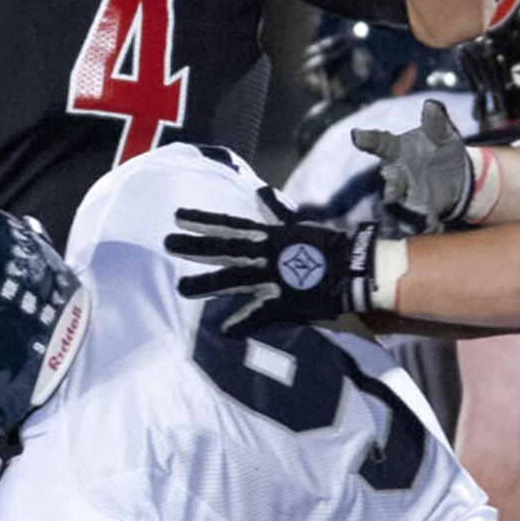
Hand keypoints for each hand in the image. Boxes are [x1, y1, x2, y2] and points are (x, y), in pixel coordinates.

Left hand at [165, 184, 376, 331]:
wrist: (352, 267)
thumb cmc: (323, 245)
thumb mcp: (294, 225)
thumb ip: (273, 212)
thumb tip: (261, 191)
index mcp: (266, 235)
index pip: (228, 225)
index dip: (202, 220)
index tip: (177, 216)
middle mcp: (264, 253)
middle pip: (223, 248)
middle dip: (195, 246)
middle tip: (167, 243)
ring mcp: (272, 276)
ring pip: (233, 278)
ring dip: (207, 283)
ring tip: (181, 288)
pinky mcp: (284, 299)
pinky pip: (259, 312)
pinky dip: (243, 321)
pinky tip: (224, 329)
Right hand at [352, 99, 472, 233]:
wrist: (458, 178)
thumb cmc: (442, 150)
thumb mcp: (444, 134)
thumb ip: (437, 122)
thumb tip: (432, 105)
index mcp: (396, 150)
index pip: (379, 142)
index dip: (367, 139)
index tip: (357, 135)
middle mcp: (394, 173)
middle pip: (386, 179)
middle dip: (392, 183)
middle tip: (397, 186)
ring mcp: (402, 195)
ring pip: (395, 204)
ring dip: (406, 208)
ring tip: (423, 213)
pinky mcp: (414, 214)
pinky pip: (412, 223)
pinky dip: (422, 224)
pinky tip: (435, 224)